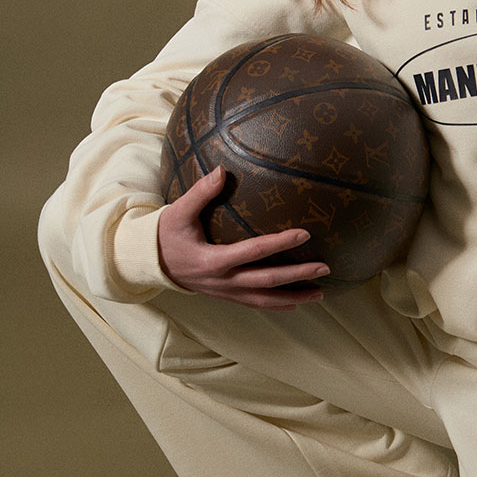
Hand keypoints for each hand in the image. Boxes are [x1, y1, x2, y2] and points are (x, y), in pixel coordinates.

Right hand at [157, 166, 329, 310]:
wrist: (151, 264)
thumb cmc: (166, 234)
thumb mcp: (177, 211)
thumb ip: (200, 192)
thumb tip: (222, 170)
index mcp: (212, 260)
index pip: (253, 251)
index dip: (280, 243)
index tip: (305, 234)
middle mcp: (222, 281)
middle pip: (267, 282)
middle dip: (297, 276)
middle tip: (324, 268)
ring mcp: (225, 293)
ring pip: (265, 300)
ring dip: (294, 297)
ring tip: (320, 293)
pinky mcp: (227, 297)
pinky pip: (256, 304)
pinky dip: (278, 305)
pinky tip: (297, 303)